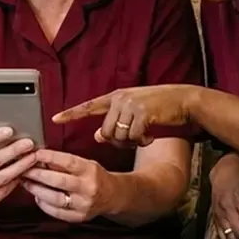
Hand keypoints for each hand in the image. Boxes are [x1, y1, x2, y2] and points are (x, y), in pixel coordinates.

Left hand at [21, 149, 118, 222]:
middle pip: (58, 181)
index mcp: (90, 170)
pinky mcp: (79, 217)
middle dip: (38, 174)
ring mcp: (83, 205)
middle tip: (23, 169)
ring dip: (36, 190)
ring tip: (26, 183)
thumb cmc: (94, 176)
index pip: (67, 161)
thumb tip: (39, 157)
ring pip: (55, 198)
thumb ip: (63, 162)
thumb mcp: (84, 164)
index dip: (49, 157)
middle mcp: (88, 188)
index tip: (34, 153)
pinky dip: (43, 204)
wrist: (112, 196)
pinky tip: (37, 196)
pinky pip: (56, 212)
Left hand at [52, 84, 199, 146]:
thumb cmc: (158, 108)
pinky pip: (133, 137)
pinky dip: (141, 141)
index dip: (71, 113)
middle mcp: (120, 99)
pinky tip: (151, 136)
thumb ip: (115, 122)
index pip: (89, 106)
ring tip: (144, 135)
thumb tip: (96, 136)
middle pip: (106, 130)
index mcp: (115, 97)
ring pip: (118, 136)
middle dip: (118, 140)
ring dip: (130, 141)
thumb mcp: (134, 113)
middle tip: (134, 139)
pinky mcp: (142, 113)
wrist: (183, 100)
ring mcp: (131, 105)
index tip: (54, 119)